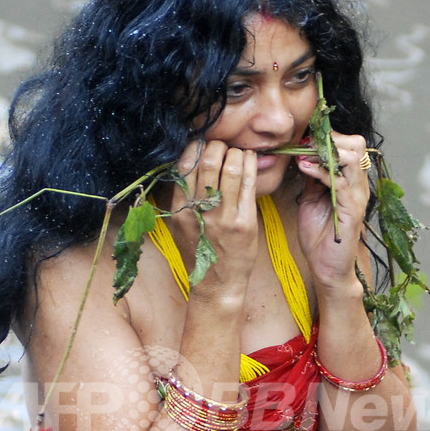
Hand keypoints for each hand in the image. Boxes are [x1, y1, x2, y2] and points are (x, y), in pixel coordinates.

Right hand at [170, 140, 259, 298]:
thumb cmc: (199, 253)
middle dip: (217, 145)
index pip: (185, 164)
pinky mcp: (245, 222)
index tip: (203, 144)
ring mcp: (223, 217)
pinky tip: (250, 159)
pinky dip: (250, 164)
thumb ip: (182, 196)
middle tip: (223, 147)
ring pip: (230, 167)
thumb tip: (188, 161)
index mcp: (180, 209)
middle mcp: (200, 211)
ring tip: (237, 153)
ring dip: (236, 152)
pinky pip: (249, 183)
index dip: (196, 147)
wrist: (216, 286)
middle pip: (208, 161)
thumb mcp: (180, 225)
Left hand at [295, 132, 370, 292]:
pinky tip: (304, 168)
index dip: (328, 136)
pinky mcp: (352, 212)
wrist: (327, 268)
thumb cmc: (320, 237)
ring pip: (353, 159)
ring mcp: (358, 198)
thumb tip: (303, 156)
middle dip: (330, 139)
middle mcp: (358, 186)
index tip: (304, 137)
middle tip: (305, 144)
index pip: (349, 145)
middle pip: (356, 145)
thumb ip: (311, 178)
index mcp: (350, 181)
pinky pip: (341, 184)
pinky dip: (321, 172)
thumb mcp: (310, 199)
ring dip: (326, 151)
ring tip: (304, 154)